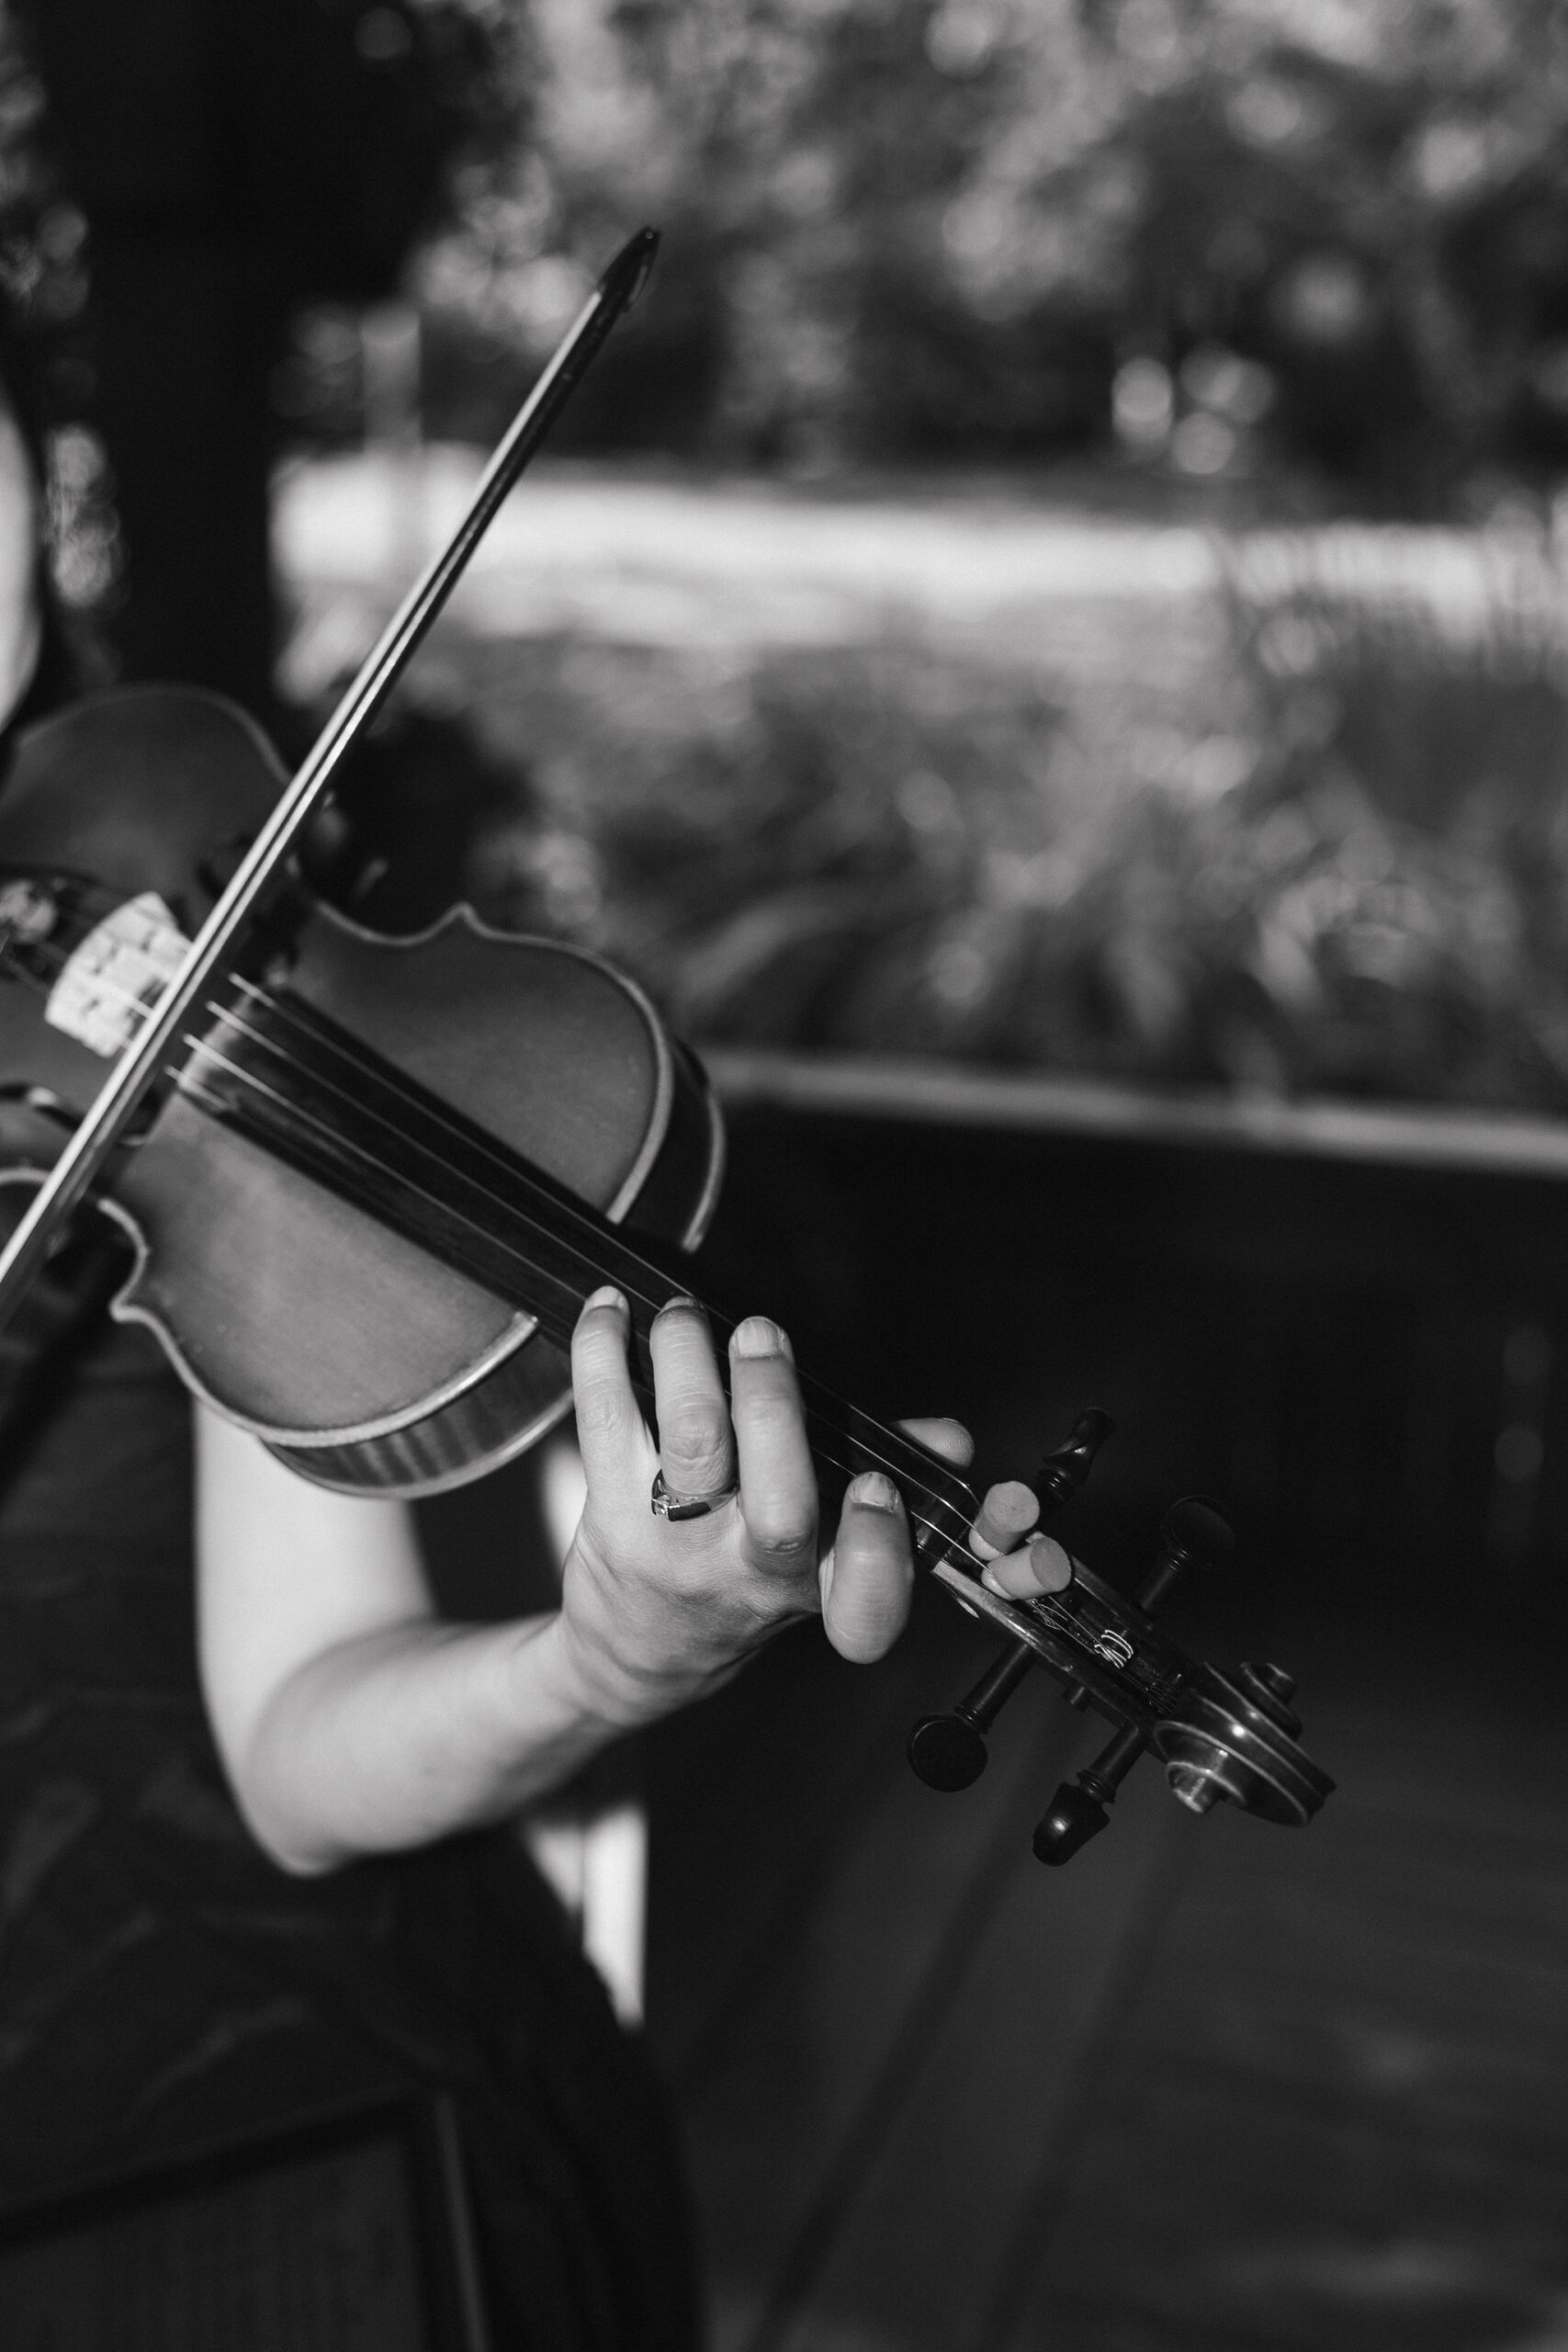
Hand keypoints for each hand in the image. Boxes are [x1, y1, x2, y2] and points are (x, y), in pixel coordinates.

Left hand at [559, 1285, 973, 1724]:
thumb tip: (946, 1439)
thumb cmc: (739, 1586)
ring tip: (684, 1315)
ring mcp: (676, 1549)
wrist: (636, 1657)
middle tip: (762, 1334)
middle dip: (773, 1404)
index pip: (863, 1604)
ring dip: (685, 1360)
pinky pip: (604, 1422)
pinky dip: (602, 1353)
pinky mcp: (611, 1516)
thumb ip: (888, 1489)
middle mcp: (749, 1575)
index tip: (876, 1486)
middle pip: (776, 1505)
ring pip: (689, 1445)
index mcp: (816, 1584)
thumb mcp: (820, 1558)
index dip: (878, 1549)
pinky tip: (610, 1311)